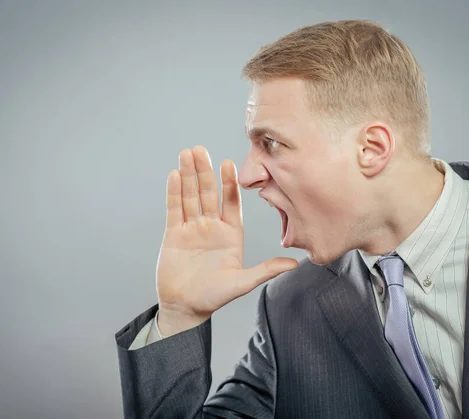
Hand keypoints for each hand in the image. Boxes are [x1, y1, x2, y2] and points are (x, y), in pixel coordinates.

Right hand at [156, 146, 297, 335]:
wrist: (185, 307)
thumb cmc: (214, 297)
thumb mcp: (242, 283)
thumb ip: (265, 270)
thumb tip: (294, 264)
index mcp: (230, 233)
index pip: (231, 202)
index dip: (230, 183)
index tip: (230, 164)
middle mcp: (212, 226)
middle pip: (208, 193)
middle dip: (205, 171)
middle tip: (201, 149)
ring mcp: (192, 228)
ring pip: (190, 196)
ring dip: (188, 175)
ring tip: (187, 154)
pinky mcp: (174, 234)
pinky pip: (174, 209)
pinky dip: (174, 192)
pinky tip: (174, 175)